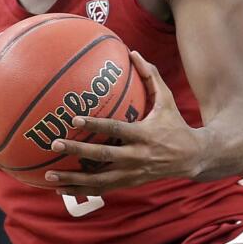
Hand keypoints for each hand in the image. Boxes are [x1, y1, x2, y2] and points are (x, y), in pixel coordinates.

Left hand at [44, 51, 203, 193]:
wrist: (192, 157)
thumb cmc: (175, 124)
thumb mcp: (167, 100)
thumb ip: (151, 76)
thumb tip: (133, 52)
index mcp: (145, 134)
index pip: (117, 129)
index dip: (96, 124)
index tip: (75, 118)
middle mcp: (137, 156)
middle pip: (103, 155)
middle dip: (78, 150)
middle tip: (55, 142)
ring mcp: (132, 173)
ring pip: (99, 180)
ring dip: (73, 179)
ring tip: (49, 176)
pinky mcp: (130, 184)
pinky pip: (102, 189)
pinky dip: (81, 191)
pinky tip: (61, 190)